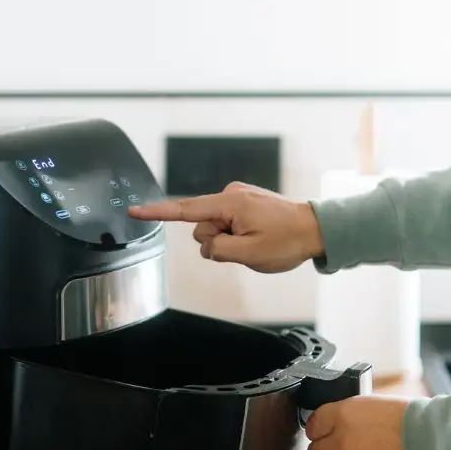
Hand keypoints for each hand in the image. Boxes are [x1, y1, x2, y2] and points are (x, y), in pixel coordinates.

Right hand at [127, 182, 324, 273]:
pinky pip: (227, 225)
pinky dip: (237, 235)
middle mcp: (230, 194)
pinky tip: (257, 236)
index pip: (184, 209)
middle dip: (218, 243)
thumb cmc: (288, 241)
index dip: (156, 212)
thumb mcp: (250, 255)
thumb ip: (218, 250)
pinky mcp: (243, 203)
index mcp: (229, 203)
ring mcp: (237, 197)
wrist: (316, 229)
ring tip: (257, 241)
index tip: (134, 210)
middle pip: (202, 228)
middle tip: (248, 246)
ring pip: (215, 229)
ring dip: (229, 241)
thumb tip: (207, 245)